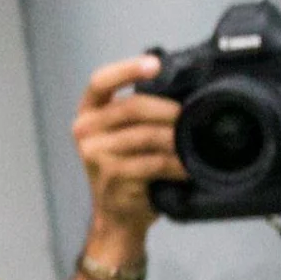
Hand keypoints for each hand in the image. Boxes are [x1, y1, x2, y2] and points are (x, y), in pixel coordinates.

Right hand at [73, 54, 182, 258]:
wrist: (117, 215)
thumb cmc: (126, 170)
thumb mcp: (122, 135)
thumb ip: (138, 113)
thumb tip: (183, 89)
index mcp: (88, 113)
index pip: (100, 82)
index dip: (128, 69)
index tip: (155, 64)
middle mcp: (85, 131)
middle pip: (132, 107)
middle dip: (168, 110)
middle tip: (191, 115)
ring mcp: (96, 155)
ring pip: (147, 135)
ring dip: (177, 139)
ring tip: (196, 143)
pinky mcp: (113, 176)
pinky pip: (154, 162)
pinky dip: (177, 163)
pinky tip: (189, 167)